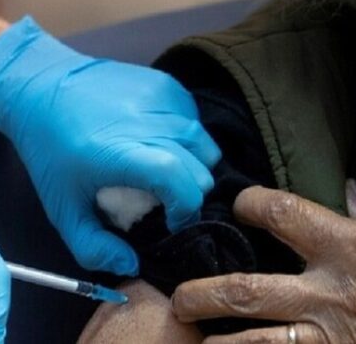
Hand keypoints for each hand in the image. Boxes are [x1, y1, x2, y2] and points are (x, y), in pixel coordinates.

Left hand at [0, 16, 219, 275]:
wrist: (40, 87)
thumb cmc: (49, 151)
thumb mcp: (61, 208)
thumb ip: (92, 247)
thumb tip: (132, 264)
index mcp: (121, 153)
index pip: (183, 181)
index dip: (186, 208)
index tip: (170, 219)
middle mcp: (147, 121)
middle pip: (201, 167)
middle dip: (189, 191)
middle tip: (162, 198)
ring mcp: (158, 97)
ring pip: (204, 142)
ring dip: (193, 163)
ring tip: (161, 169)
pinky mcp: (162, 82)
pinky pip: (194, 118)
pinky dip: (186, 136)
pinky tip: (157, 140)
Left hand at [172, 186, 355, 342]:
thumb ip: (346, 223)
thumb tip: (339, 188)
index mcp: (345, 248)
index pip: (280, 212)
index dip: (249, 203)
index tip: (236, 205)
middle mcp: (331, 294)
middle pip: (244, 291)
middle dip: (201, 295)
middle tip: (179, 299)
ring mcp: (330, 338)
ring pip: (255, 343)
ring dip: (218, 343)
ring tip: (198, 339)